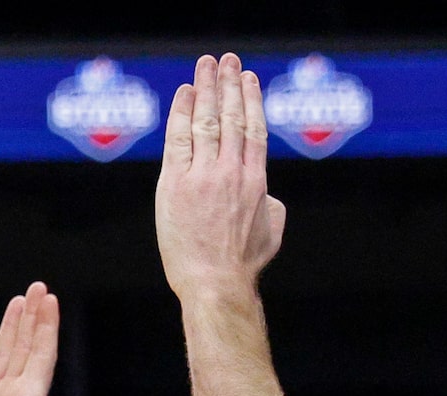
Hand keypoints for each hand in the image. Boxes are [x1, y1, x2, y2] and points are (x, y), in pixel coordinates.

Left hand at [156, 55, 285, 304]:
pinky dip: (181, 114)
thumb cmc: (243, 264)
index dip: (251, 99)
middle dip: (228, 84)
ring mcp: (203, 177)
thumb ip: (269, 202)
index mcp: (257, 180)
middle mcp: (232, 171)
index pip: (254, 128)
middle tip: (225, 60)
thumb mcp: (271, 228)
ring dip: (207, 89)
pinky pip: (178, 141)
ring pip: (207, 122)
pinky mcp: (175, 186)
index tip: (248, 78)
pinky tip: (184, 95)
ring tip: (205, 66)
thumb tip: (264, 193)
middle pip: (231, 117)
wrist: (216, 283)